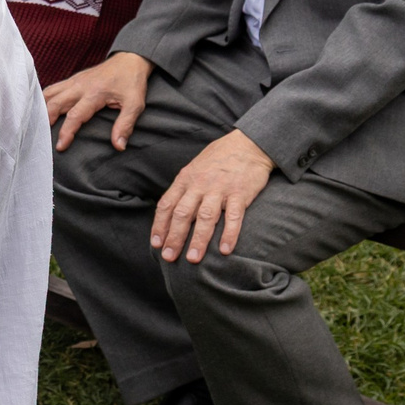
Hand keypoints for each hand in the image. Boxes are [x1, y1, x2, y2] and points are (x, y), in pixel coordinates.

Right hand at [46, 51, 149, 152]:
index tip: (60, 147)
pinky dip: (43, 99)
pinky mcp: (73, 79)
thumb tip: (119, 146)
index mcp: (94, 93)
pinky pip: (53, 88)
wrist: (130, 60)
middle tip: (42, 137)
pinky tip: (40, 109)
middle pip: (55, 103)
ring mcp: (74, 81)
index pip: (75, 116)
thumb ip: (125, 125)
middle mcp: (79, 86)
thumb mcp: (135, 104)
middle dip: (46, 120)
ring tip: (37, 124)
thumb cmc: (132, 82)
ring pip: (49, 94)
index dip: (66, 132)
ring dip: (41, 108)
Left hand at [151, 129, 273, 262]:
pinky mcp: (241, 193)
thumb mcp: (194, 169)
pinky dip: (229, 234)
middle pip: (183, 214)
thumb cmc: (218, 158)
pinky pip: (234, 217)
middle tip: (168, 257)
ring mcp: (220, 189)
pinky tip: (225, 250)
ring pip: (206, 217)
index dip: (160, 226)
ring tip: (193, 260)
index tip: (155, 244)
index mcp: (186, 179)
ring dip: (198, 240)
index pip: (167, 204)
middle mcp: (200, 184)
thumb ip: (183, 189)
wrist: (248, 144)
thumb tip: (169, 213)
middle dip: (174, 237)